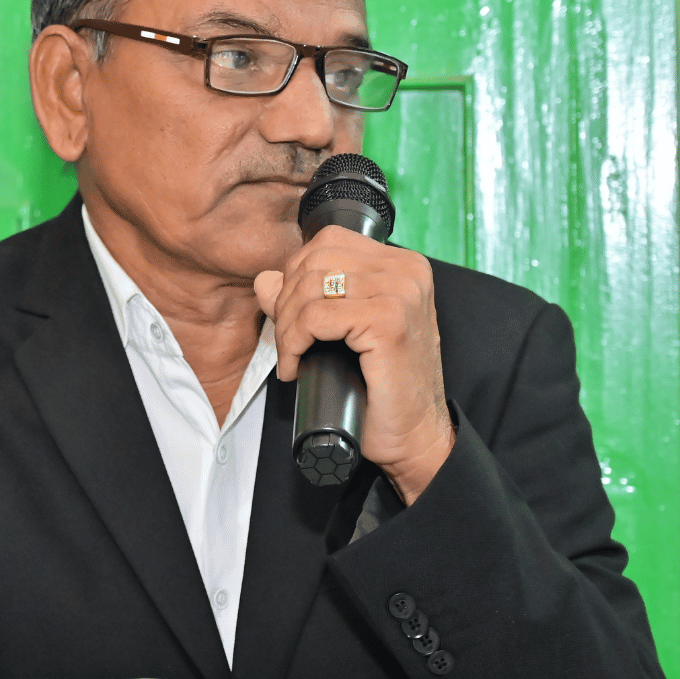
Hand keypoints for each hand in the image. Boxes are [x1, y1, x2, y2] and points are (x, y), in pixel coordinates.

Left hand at [254, 225, 453, 503]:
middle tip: (288, 344)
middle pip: (314, 261)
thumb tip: (265, 279)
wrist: (414, 435)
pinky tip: (297, 366)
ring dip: (287, 327)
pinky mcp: (388, 322)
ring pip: (310, 289)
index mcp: (402, 264)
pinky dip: (295, 342)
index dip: (296, 277)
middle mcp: (407, 270)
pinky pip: (316, 317)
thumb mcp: (343, 332)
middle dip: (286, 304)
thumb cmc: (382, 387)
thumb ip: (306, 299)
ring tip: (292, 357)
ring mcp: (401, 293)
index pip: (327, 242)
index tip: (292, 318)